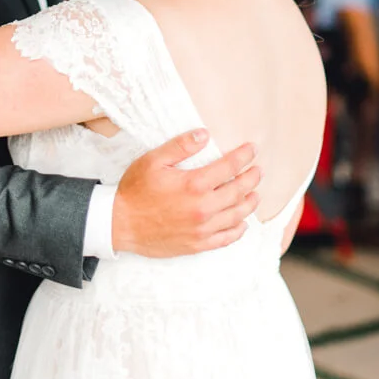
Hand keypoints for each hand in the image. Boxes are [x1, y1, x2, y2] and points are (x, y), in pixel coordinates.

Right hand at [112, 129, 259, 256]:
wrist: (120, 224)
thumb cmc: (135, 190)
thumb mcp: (153, 160)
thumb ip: (181, 146)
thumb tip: (204, 134)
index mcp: (193, 184)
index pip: (229, 167)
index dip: (244, 156)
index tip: (252, 149)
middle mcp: (203, 208)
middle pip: (239, 192)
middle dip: (252, 179)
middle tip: (258, 171)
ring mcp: (202, 229)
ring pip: (237, 216)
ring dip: (249, 203)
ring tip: (254, 194)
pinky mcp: (197, 244)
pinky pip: (226, 238)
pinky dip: (238, 230)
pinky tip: (241, 223)